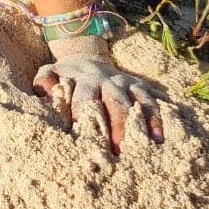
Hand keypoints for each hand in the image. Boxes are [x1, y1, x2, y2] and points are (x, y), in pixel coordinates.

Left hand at [34, 42, 166, 154]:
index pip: (85, 102)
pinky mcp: (142, 86)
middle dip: (118, 127)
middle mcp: (108, 81)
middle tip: (120, 151)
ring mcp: (127, 83)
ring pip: (139, 102)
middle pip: (115, 104)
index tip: (86, 142)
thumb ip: (44, 82)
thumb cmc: (66, 76)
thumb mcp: (50, 73)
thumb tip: (44, 95)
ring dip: (145, 122)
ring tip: (151, 144)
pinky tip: (164, 135)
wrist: (86, 57)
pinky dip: (161, 116)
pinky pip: (155, 100)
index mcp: (84, 80)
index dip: (85, 120)